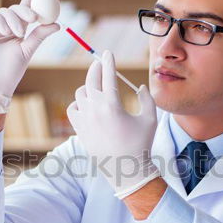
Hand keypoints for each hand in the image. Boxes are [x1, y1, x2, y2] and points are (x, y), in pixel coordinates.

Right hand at [0, 0, 59, 113]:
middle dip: (24, 10)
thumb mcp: (27, 51)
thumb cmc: (9, 73)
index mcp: (17, 31)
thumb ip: (39, 36)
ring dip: (13, 20)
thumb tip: (57, 24)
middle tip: (33, 17)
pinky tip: (5, 31)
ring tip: (17, 35)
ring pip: (4, 12)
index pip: (25, 11)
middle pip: (15, 9)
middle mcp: (4, 27)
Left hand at [67, 51, 159, 198]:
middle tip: (99, 64)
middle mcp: (95, 109)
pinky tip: (86, 104)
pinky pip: (73, 109)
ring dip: (88, 87)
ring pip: (80, 94)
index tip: (108, 52)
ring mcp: (85, 120)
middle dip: (95, 68)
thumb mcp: (150, 118)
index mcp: (113, 104)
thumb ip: (146, 98)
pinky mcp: (79, 130)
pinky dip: (78, 104)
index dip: (108, 61)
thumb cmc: (141, 143)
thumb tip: (139, 86)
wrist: (126, 170)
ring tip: (96, 87)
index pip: (108, 75)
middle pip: (90, 80)